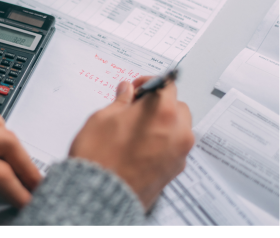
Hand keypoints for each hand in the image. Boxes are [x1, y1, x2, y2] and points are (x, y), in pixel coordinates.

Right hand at [68, 76, 193, 209]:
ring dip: (162, 125)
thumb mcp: (102, 119)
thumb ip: (120, 102)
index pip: (167, 86)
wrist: (100, 196)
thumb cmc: (99, 158)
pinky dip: (161, 145)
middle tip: (134, 110)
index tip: (135, 88)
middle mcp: (179, 133)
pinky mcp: (174, 172)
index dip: (149, 83)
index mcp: (163, 113)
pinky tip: (139, 150)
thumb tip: (126, 92)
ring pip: (178, 130)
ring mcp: (179, 154)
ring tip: (136, 133)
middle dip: (159, 106)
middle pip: (177, 108)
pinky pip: (173, 150)